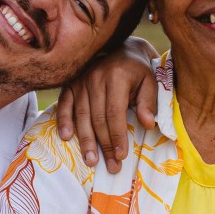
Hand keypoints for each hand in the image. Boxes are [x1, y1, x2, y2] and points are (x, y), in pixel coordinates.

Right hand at [52, 49, 155, 171]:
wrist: (120, 46)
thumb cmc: (138, 69)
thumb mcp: (150, 81)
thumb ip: (149, 102)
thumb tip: (148, 124)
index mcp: (116, 77)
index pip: (115, 113)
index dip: (117, 136)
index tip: (122, 156)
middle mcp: (95, 78)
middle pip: (98, 119)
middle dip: (104, 145)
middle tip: (110, 167)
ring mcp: (80, 80)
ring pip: (81, 116)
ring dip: (85, 141)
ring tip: (90, 161)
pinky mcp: (70, 83)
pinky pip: (65, 104)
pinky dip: (64, 121)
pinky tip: (66, 137)